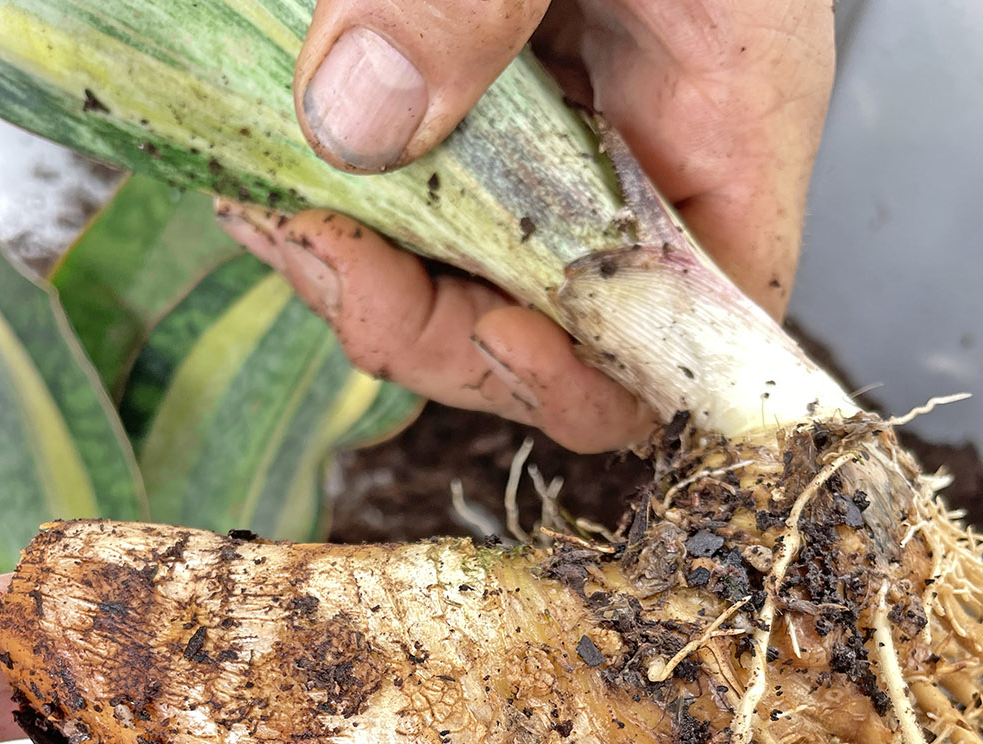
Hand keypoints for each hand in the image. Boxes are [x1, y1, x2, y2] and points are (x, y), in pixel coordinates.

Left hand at [218, 0, 833, 452]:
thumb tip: (355, 121)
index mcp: (727, 120)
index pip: (687, 333)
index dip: (590, 374)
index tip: (485, 331)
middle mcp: (647, 155)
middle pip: (556, 335)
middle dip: (427, 325)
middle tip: (317, 250)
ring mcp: (565, 141)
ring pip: (474, 284)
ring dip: (366, 273)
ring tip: (272, 207)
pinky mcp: (489, 113)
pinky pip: (427, 209)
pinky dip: (348, 207)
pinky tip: (278, 170)